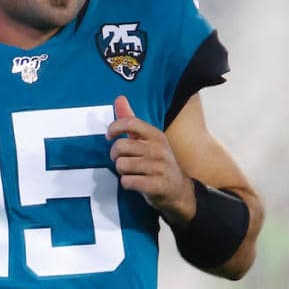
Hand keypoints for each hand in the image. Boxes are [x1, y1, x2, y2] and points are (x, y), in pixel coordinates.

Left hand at [106, 95, 195, 224]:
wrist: (178, 190)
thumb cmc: (158, 162)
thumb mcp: (148, 140)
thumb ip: (131, 121)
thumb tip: (119, 98)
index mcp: (155, 135)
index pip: (130, 123)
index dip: (114, 128)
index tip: (109, 136)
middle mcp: (158, 149)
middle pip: (120, 146)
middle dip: (115, 155)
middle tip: (121, 160)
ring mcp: (158, 168)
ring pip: (121, 165)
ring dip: (122, 171)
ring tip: (131, 172)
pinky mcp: (156, 185)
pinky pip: (127, 181)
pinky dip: (126, 183)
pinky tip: (135, 182)